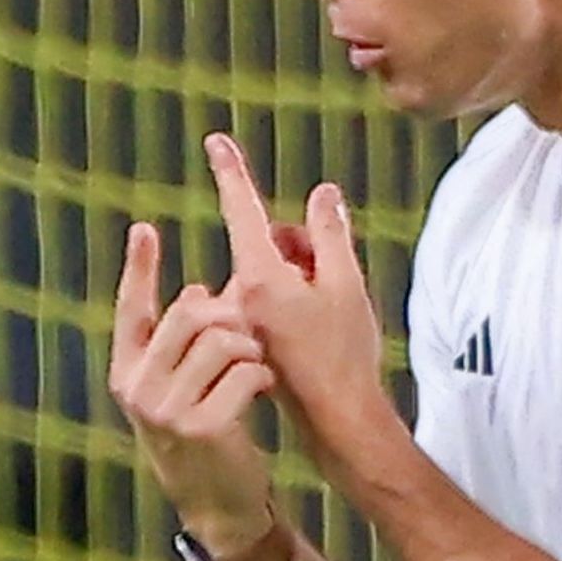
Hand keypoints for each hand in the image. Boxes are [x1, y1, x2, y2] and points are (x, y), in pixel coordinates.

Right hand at [107, 220, 277, 554]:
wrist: (216, 506)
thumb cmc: (204, 436)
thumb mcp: (175, 391)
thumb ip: (178, 348)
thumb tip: (199, 292)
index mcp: (126, 372)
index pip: (130, 309)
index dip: (138, 268)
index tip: (144, 229)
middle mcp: (137, 388)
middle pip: (188, 314)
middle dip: (228, 312)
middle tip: (247, 330)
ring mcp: (166, 410)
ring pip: (221, 340)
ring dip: (250, 346)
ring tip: (255, 364)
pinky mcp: (203, 427)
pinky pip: (243, 372)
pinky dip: (261, 374)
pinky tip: (262, 388)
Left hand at [204, 133, 402, 452]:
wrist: (337, 420)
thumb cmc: (344, 352)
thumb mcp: (347, 284)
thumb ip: (330, 233)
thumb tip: (322, 192)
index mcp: (259, 278)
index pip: (243, 210)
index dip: (232, 172)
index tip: (214, 141)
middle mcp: (241, 296)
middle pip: (267, 241)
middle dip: (299, 246)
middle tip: (330, 279)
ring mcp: (243, 319)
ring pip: (270, 270)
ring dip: (298, 275)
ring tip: (326, 313)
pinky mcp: (249, 337)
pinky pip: (267, 297)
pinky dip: (291, 298)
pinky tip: (313, 327)